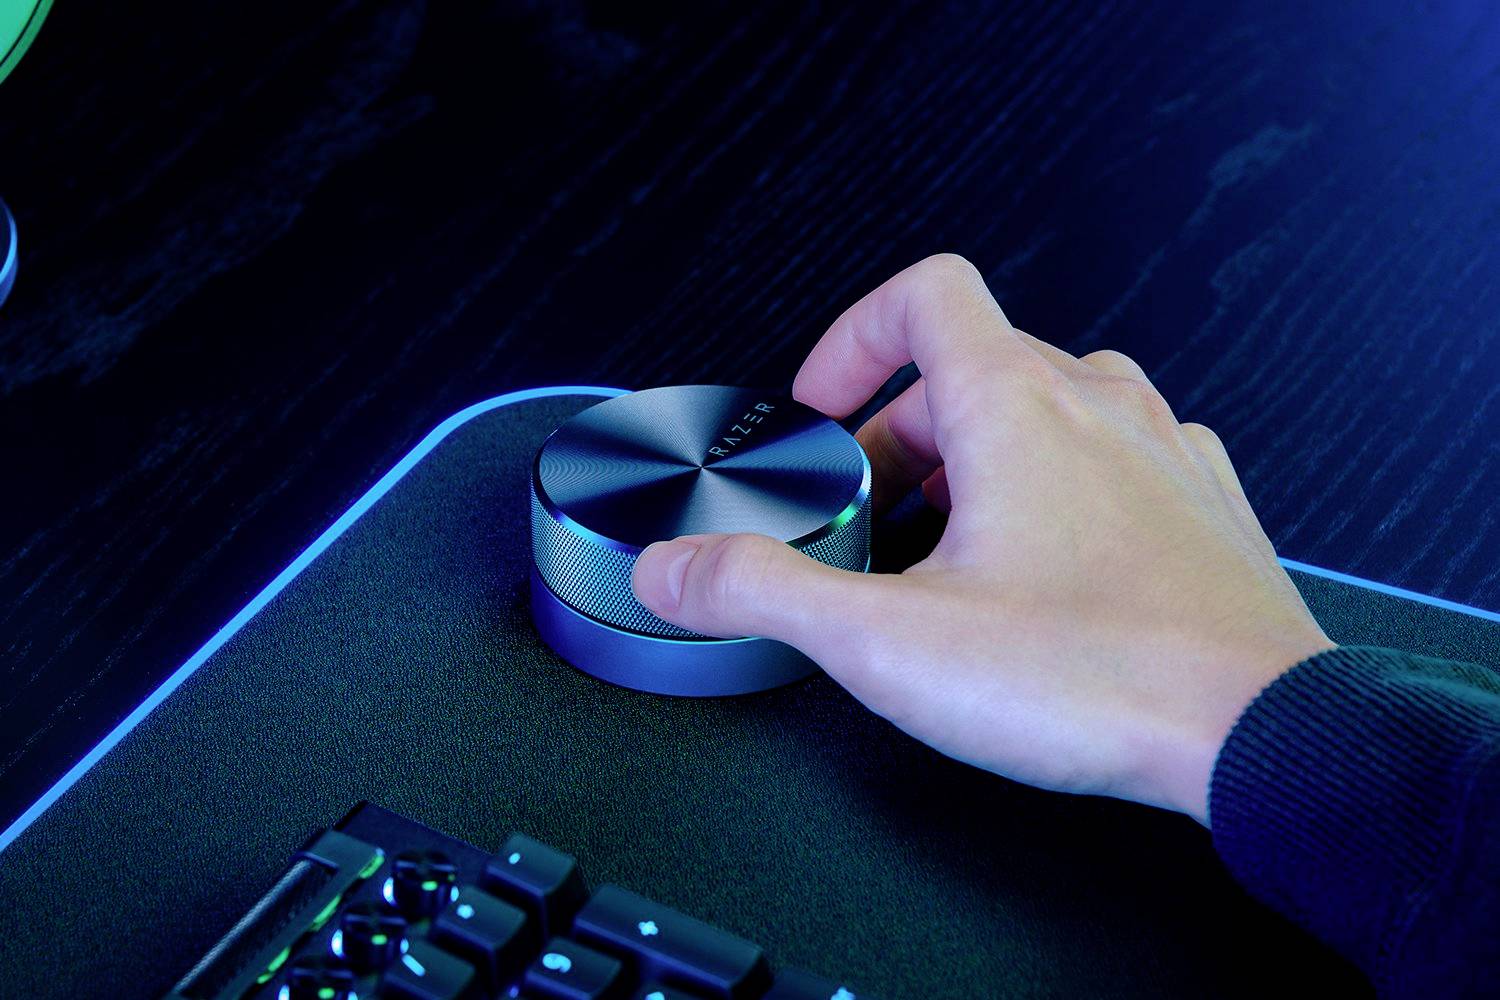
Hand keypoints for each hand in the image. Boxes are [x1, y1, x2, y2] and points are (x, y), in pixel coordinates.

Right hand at [631, 254, 1333, 823]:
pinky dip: (1057, 493)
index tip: (823, 404)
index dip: (852, 336)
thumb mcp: (889, 641)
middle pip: (971, 367)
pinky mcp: (1202, 506)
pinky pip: (1112, 460)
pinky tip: (1041, 575)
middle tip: (868, 517)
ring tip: (948, 548)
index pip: (924, 293)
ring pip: (1047, 411)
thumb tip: (675, 570)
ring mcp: (1162, 452)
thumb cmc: (1102, 678)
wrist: (1264, 738)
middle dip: (898, 436)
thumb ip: (761, 592)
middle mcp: (1098, 407)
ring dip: (979, 461)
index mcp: (1016, 405)